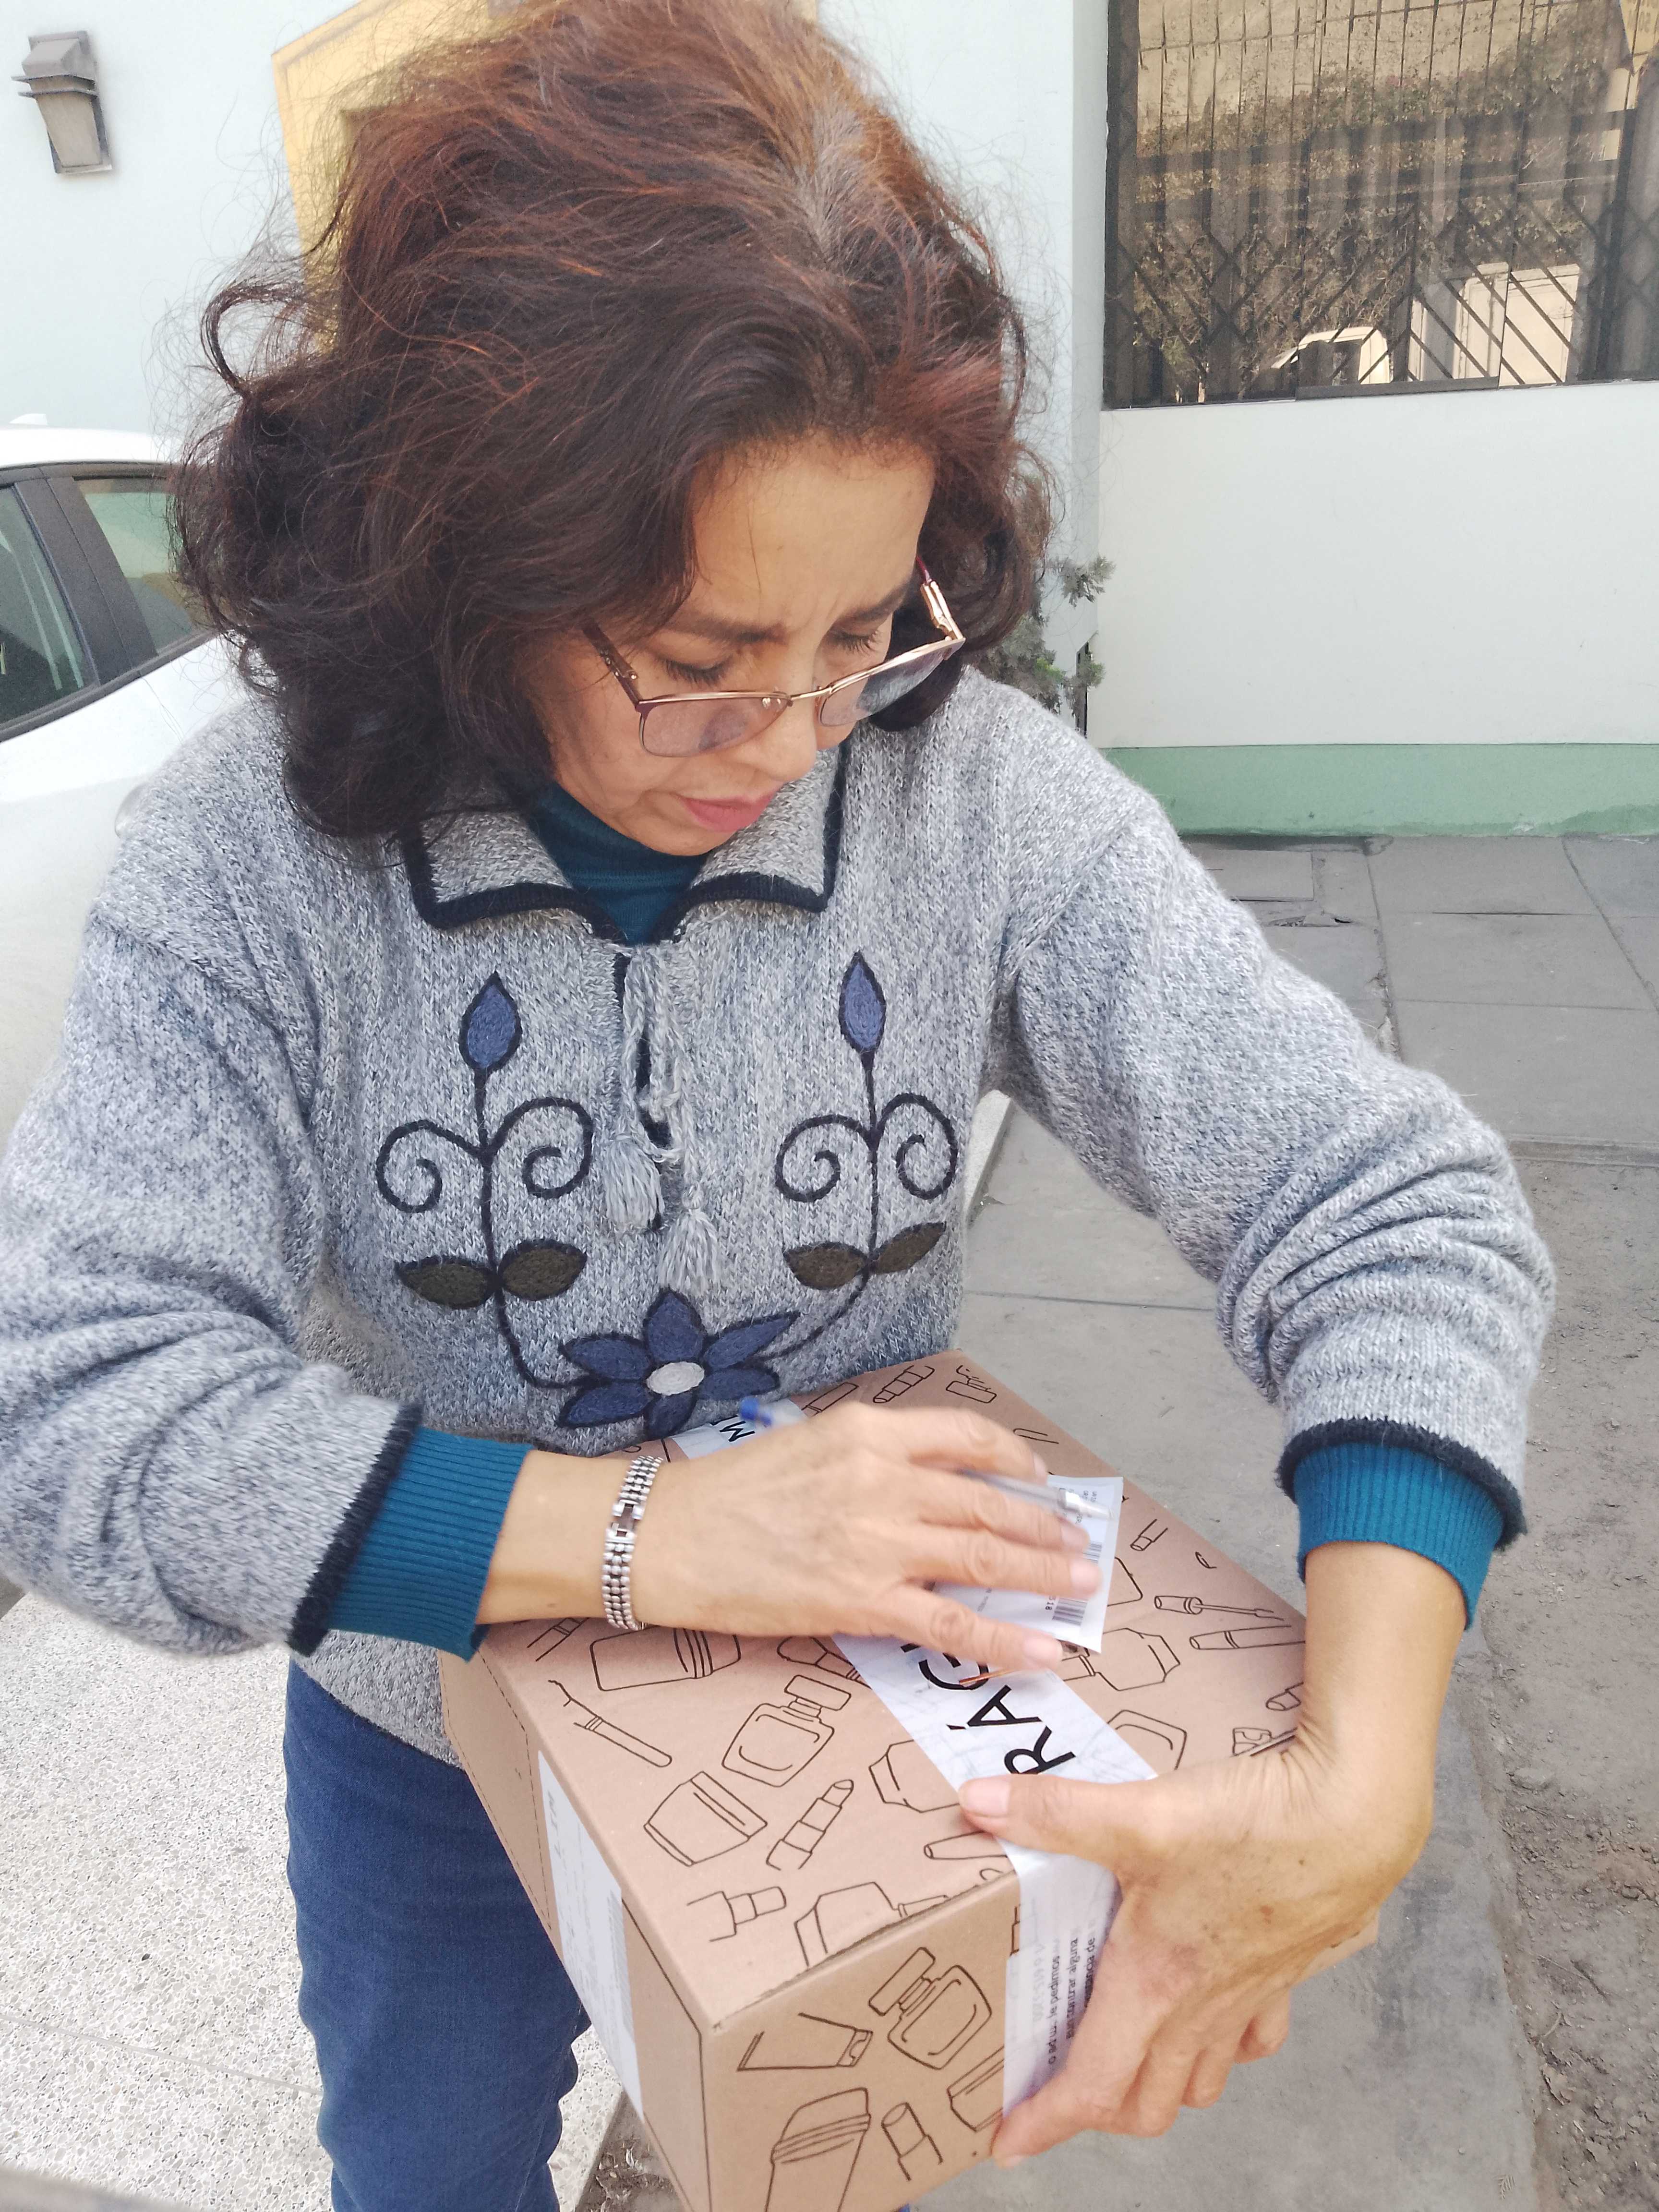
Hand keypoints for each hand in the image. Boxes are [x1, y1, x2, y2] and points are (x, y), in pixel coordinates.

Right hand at [628, 1402, 1097, 1676]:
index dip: (1014, 1460)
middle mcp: (881, 1480)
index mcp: (866, 1433)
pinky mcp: (861, 1601)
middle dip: (1044, 1527)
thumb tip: (932, 1483)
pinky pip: (951, 1624)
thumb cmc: (730, 1493)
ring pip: (983, 1557)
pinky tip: (1043, 1649)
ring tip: (1081, 1586)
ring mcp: (875, 1542)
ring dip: (1042, 1573)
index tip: (1039, 1481)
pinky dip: (1006, 1639)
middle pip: (988, 1503)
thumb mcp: (808, 1443)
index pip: (965, 1439)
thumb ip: (873, 1458)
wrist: (669, 1538)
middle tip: (1080, 1545)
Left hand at [958, 1735, 1412, 2153]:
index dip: (1044, 2121)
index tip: (1006, 2140)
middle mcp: (1203, 2006)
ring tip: (1123, 2060)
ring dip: (1160, 2084)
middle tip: (1057, 2090)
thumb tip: (975, 1804)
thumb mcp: (1139, 1814)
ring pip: (1201, 2078)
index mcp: (1156, 1982)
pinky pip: (1255, 2035)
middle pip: (1145, 2103)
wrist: (1356, 1817)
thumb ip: (1055, 1812)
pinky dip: (1227, 2045)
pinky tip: (1211, 2014)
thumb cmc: (1255, 1825)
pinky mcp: (1289, 1970)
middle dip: (1096, 2111)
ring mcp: (1252, 1995)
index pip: (1091, 2084)